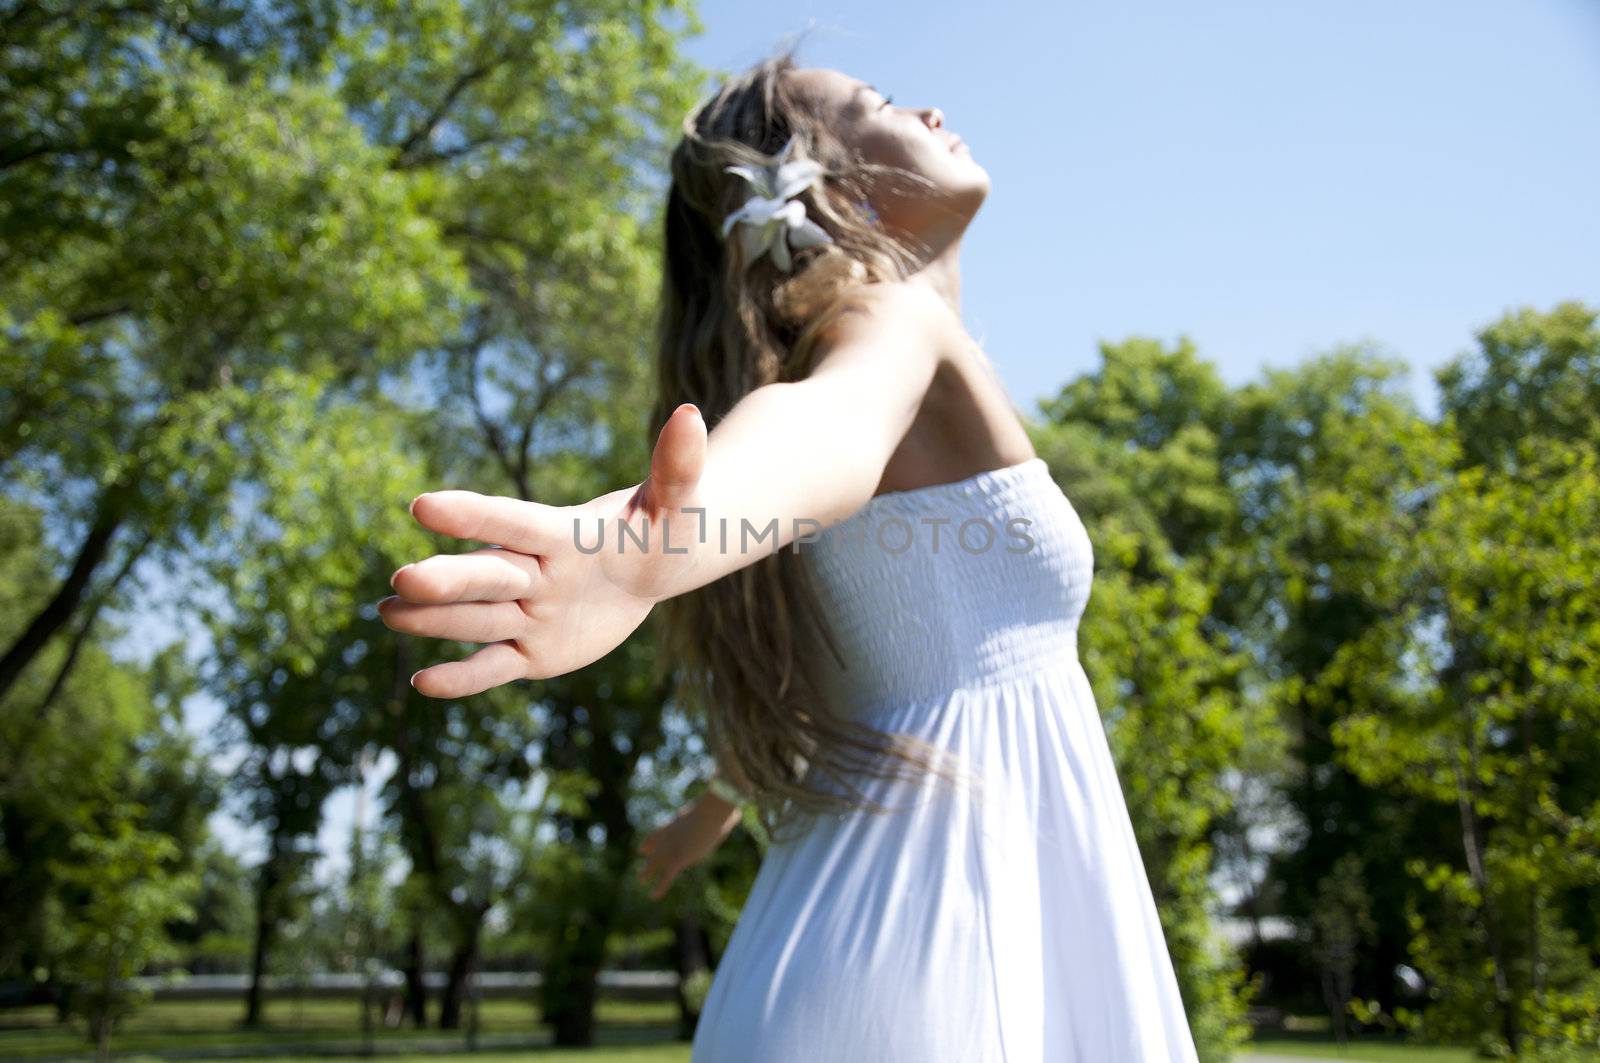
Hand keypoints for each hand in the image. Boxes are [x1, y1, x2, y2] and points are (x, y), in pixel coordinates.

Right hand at [379, 404, 708, 697]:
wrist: (650, 567)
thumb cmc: (661, 527)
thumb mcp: (677, 501)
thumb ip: (678, 465)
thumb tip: (691, 414)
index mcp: (561, 533)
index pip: (514, 522)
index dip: (475, 517)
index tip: (424, 505)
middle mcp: (534, 571)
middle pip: (487, 576)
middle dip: (448, 580)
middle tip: (403, 580)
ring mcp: (529, 613)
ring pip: (479, 620)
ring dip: (436, 621)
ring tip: (388, 614)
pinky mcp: (532, 651)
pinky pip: (494, 667)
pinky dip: (464, 678)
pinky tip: (423, 684)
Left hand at [636, 794, 741, 900]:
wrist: (711, 812)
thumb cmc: (721, 808)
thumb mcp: (722, 810)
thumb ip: (727, 813)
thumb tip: (738, 812)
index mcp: (678, 822)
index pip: (661, 833)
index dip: (652, 841)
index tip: (643, 848)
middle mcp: (671, 835)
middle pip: (656, 846)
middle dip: (650, 854)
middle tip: (641, 856)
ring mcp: (672, 847)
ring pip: (656, 862)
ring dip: (647, 872)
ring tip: (640, 880)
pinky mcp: (678, 859)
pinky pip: (666, 877)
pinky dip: (659, 887)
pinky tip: (653, 896)